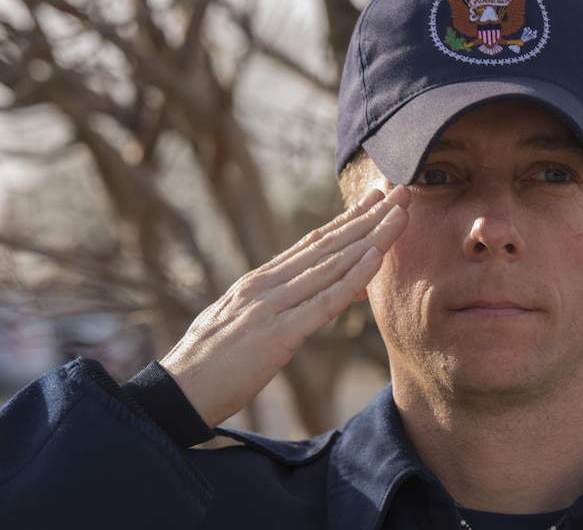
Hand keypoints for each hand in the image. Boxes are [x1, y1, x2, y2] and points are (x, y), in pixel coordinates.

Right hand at [160, 186, 409, 427]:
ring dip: (371, 237)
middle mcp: (267, 284)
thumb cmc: (209, 364)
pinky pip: (323, 303)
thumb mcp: (244, 325)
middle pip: (328, 244)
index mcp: (260, 281)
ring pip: (332, 264)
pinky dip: (353, 278)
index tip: (376, 200)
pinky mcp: (277, 335)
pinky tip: (376, 257)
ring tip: (401, 213)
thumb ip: (276, 309)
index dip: (348, 220)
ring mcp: (272, 306)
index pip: (313, 243)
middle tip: (403, 191)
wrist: (176, 394)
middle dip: (369, 217)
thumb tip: (306, 300)